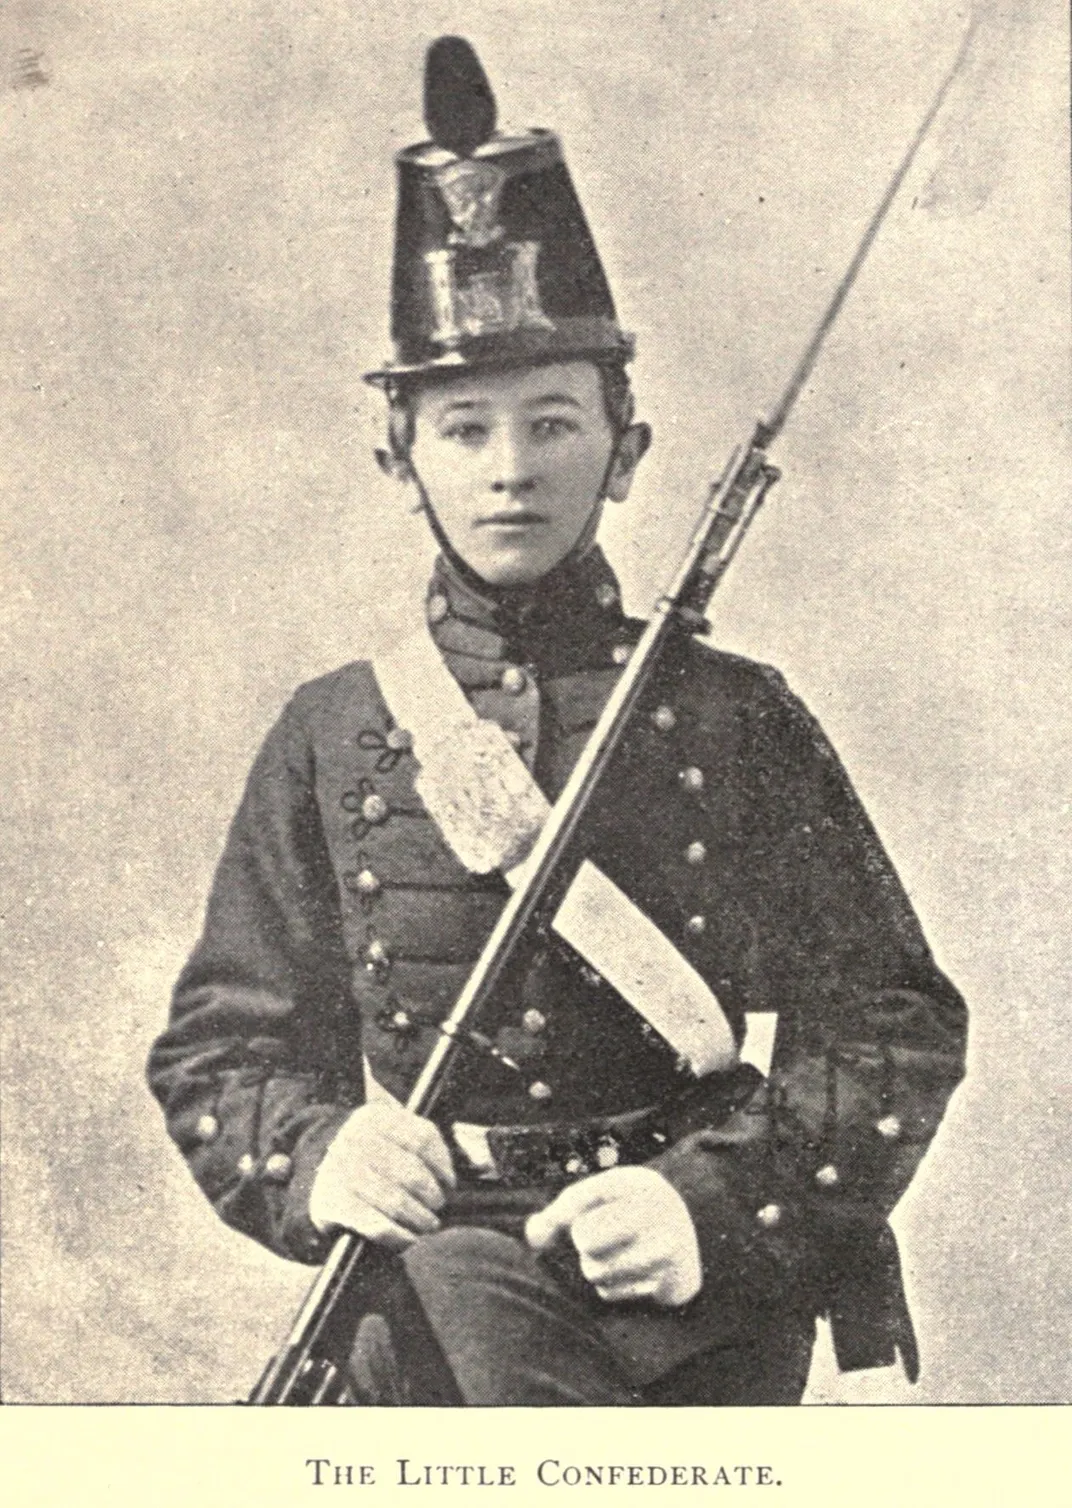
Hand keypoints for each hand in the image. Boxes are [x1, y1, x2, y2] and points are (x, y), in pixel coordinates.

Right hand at [308, 1099, 455, 1249]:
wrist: (317, 1172)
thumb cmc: (369, 1157)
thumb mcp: (389, 1135)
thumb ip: (420, 1145)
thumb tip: (450, 1180)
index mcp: (375, 1117)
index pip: (422, 1139)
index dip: (443, 1165)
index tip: (450, 1183)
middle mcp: (354, 1140)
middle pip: (412, 1174)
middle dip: (432, 1197)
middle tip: (437, 1207)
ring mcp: (341, 1171)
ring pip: (397, 1202)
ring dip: (420, 1219)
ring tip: (427, 1224)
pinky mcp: (333, 1203)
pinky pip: (377, 1226)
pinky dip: (399, 1235)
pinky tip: (408, 1238)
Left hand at [525, 1165, 701, 1307]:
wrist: (687, 1241)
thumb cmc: (628, 1216)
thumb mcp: (600, 1201)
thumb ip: (560, 1213)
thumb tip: (533, 1236)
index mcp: (635, 1182)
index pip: (578, 1198)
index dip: (561, 1214)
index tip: (565, 1220)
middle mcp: (656, 1207)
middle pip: (584, 1236)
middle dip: (585, 1243)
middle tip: (600, 1240)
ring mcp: (668, 1243)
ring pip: (596, 1269)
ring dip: (597, 1269)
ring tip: (617, 1258)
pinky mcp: (671, 1278)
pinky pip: (612, 1292)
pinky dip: (613, 1288)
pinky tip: (633, 1276)